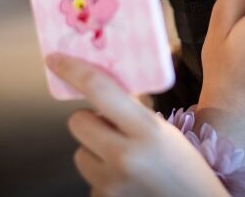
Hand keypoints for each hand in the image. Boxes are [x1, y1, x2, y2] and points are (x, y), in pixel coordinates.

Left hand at [45, 53, 228, 196]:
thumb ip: (134, 113)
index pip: (99, 90)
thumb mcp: (166, 132)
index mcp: (147, 130)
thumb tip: (102, 92)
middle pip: (78, 122)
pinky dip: (103, 177)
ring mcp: (110, 184)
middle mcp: (125, 156)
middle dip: (91, 120)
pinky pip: (89, 180)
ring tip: (124, 159)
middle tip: (112, 126)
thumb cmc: (187, 170)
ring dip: (95, 151)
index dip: (73, 70)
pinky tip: (126, 181)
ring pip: (79, 153)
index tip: (56, 60)